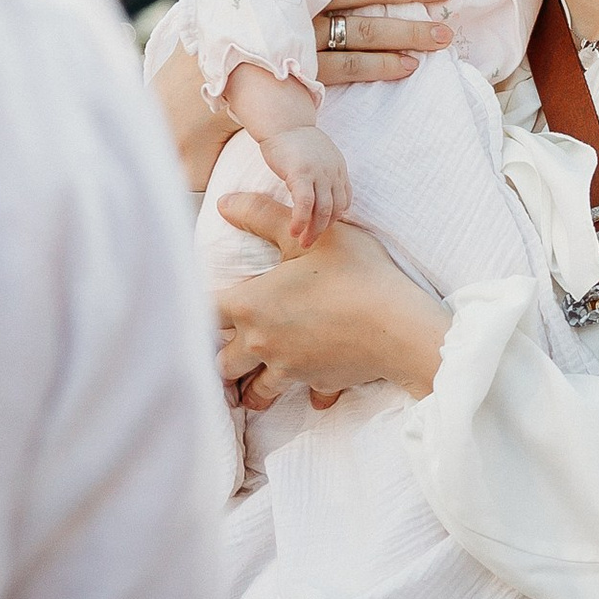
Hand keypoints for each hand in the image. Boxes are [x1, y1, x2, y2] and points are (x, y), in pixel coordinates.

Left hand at [216, 203, 450, 406]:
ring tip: (253, 383)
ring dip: (253, 386)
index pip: (205, 313)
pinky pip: (307, 395)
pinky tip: (313, 383)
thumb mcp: (310, 237)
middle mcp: (263, 344)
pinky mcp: (320, 383)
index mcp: (251, 307)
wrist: (398, 325)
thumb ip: (263, 216)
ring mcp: (291, 369)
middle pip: (223, 363)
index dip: (200, 309)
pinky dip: (308, 390)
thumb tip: (225, 202)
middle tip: (229, 349)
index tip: (207, 306)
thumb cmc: (354, 275)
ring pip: (258, 391)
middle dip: (223, 357)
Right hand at [257, 120, 352, 247]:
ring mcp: (319, 172)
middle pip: (336, 209)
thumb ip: (323, 173)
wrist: (282, 121)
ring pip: (323, 210)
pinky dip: (300, 220)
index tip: (321, 228)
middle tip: (311, 243)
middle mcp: (333, 171)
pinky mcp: (301, 173)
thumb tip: (320, 192)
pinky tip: (293, 231)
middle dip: (324, 229)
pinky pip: (304, 204)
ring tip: (303, 242)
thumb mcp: (317, 156)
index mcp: (339, 168)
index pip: (344, 200)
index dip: (334, 218)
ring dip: (313, 230)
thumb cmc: (294, 141)